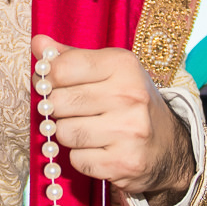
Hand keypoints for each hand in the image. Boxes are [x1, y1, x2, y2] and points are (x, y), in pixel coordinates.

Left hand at [33, 36, 192, 205]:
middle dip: (57, 109)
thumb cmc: (129, 101)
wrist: (168, 144)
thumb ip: (70, 56)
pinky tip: (98, 149)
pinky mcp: (124, 162)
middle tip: (70, 110)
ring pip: (64, 133)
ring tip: (86, 129)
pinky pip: (77, 160)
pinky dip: (81, 157)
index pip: (62, 68)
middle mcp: (129, 96)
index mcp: (122, 65)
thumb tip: (38, 42)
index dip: (48, 78)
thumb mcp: (107, 70)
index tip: (52, 83)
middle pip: (58, 102)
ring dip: (67, 134)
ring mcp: (129, 131)